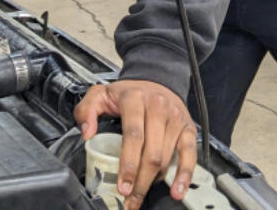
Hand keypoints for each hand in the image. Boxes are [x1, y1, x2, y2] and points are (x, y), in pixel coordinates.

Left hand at [74, 80, 196, 208]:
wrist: (156, 79)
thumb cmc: (129, 93)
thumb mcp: (100, 94)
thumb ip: (86, 110)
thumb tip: (87, 133)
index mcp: (135, 99)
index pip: (133, 135)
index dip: (128, 164)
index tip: (122, 184)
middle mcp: (158, 107)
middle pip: (151, 152)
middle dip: (140, 181)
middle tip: (130, 198)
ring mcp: (175, 118)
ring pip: (166, 157)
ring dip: (154, 182)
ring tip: (141, 195)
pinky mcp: (188, 128)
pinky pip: (190, 154)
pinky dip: (184, 175)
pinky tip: (176, 190)